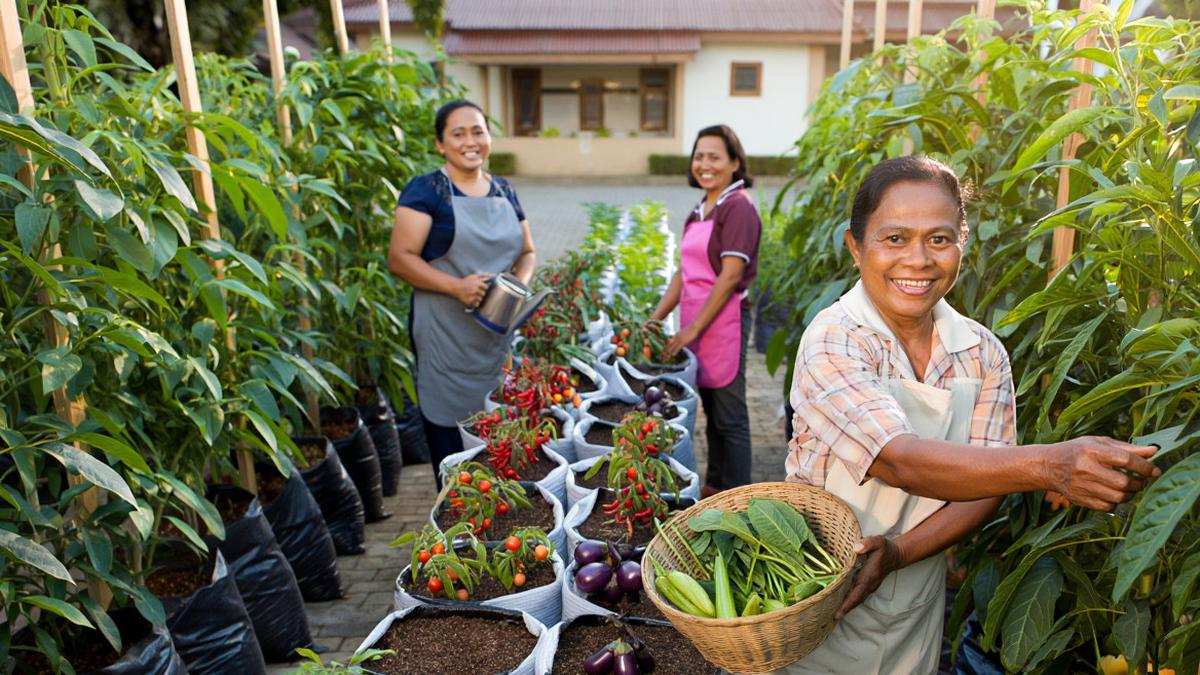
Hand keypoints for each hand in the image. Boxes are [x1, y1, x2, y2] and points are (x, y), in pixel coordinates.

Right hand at [455, 273, 489, 308]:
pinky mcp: (469, 301)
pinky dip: (475, 302)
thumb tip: (489, 275)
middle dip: (480, 292)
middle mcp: (475, 290)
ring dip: (478, 297)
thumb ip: (482, 275)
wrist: (456, 287)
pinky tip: (472, 299)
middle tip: (475, 291)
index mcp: (477, 284)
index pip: (486, 287)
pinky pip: (476, 304)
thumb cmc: (466, 281)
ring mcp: (472, 296)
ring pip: (480, 299)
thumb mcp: (474, 276)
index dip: (483, 287)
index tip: (480, 287)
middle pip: (483, 294)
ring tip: (473, 295)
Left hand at [661, 324, 699, 360]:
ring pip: (671, 348)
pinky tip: (673, 355)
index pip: (667, 344)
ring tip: (665, 360)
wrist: (694, 326)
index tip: (661, 354)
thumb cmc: (690, 330)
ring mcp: (679, 340)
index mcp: (675, 336)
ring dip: (668, 354)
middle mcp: (675, 338)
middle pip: (668, 347)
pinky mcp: (683, 341)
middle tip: (661, 359)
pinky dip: (675, 351)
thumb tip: (679, 343)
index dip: (664, 349)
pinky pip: (678, 347)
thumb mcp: (683, 334)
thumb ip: (679, 338)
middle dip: (664, 353)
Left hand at [837, 535, 902, 618]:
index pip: (857, 593)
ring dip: (845, 607)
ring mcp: (868, 586)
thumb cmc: (885, 548)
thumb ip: (867, 543)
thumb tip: (856, 549)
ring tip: (832, 614)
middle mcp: (869, 584)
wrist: (896, 555)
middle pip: (855, 601)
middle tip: (830, 618)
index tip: (838, 614)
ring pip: (856, 600)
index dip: (847, 603)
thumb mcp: (878, 542)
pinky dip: (848, 601)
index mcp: (869, 576)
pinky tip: (838, 602)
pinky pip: (856, 595)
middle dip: (844, 610)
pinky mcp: (867, 585)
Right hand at [1043, 436, 1159, 511]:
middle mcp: (1085, 468)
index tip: (1155, 471)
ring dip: (1130, 494)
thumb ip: (1126, 448)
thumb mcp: (1099, 443)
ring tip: (1130, 488)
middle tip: (1142, 481)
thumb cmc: (1078, 451)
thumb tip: (1154, 451)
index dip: (1145, 467)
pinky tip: (1114, 494)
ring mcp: (1081, 485)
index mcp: (1091, 450)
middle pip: (1123, 482)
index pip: (1125, 460)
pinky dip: (1116, 502)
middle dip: (1139, 484)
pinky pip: (1107, 507)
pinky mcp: (1079, 499)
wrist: (1048, 466)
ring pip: (1118, 497)